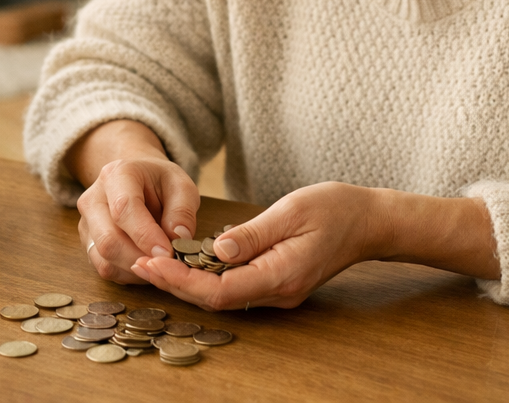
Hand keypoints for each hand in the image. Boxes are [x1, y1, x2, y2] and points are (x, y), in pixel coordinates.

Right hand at [77, 155, 200, 284]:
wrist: (137, 180)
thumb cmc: (159, 182)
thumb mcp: (180, 185)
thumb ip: (182, 210)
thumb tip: (179, 239)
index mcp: (117, 174)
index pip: (124, 208)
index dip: (146, 235)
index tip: (168, 252)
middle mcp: (94, 198)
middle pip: (109, 240)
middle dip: (141, 258)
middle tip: (167, 262)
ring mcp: (87, 222)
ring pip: (105, 259)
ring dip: (136, 268)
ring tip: (159, 260)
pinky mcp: (88, 243)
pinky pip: (105, 268)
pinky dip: (128, 273)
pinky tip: (145, 262)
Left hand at [131, 181, 376, 309]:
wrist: (368, 220)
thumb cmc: (334, 208)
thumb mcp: (291, 211)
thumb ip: (253, 233)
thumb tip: (216, 249)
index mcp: (280, 276)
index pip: (220, 291)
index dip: (181, 281)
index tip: (152, 264)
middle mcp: (277, 291)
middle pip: (215, 298)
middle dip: (175, 283)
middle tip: (139, 263)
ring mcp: (277, 289)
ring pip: (223, 294)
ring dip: (187, 281)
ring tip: (153, 261)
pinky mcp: (276, 280)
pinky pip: (235, 284)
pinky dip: (207, 275)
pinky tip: (188, 259)